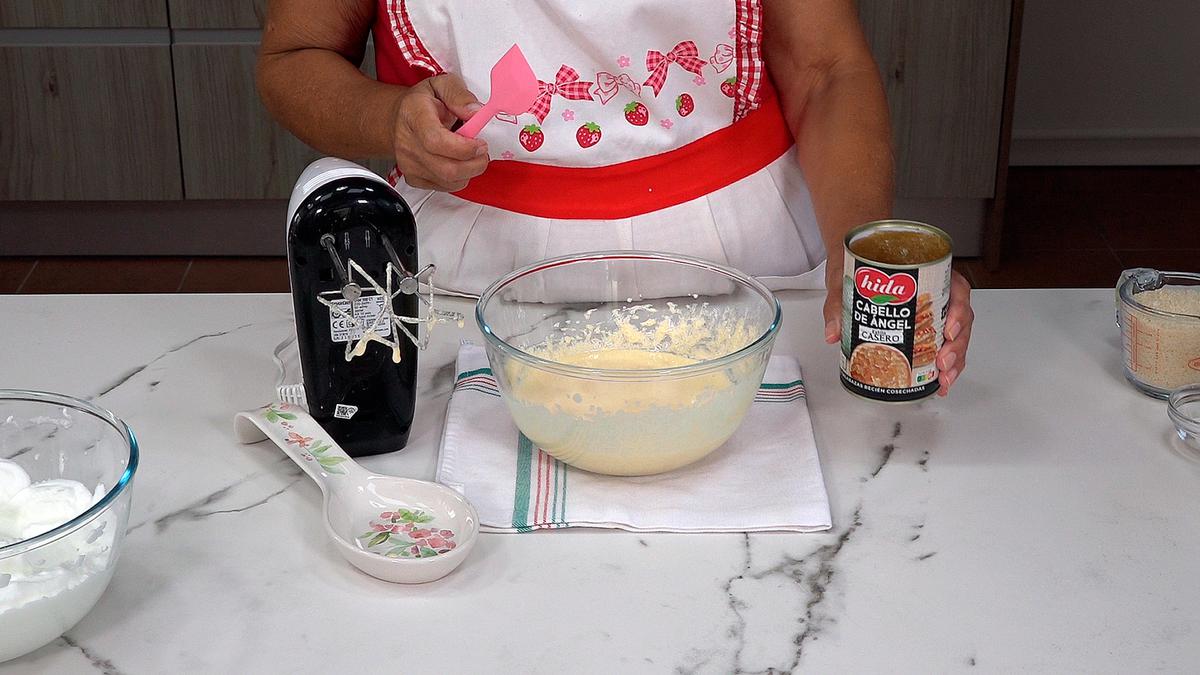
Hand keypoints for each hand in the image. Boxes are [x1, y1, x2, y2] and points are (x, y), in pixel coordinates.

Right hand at [392, 74, 488, 190]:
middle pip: (445, 168)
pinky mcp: (413, 178)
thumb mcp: (442, 85)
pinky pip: (444, 186)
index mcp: (413, 115)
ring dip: (469, 172)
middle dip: (474, 164)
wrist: (401, 119)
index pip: (436, 141)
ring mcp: (409, 163)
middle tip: (483, 152)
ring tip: (472, 155)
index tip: (480, 143)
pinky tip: (459, 163)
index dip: (464, 148)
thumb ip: (460, 96)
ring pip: (448, 181)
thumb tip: (476, 113)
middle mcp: (407, 143)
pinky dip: (459, 178)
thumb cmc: (423, 103)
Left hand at [824, 269, 974, 396]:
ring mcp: (933, 310)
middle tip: (942, 363)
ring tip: (944, 378)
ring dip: (955, 359)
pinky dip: (945, 365)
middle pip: (960, 318)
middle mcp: (936, 290)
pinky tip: (940, 382)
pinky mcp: (925, 327)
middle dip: (957, 344)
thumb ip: (838, 303)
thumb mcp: (845, 278)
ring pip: (956, 334)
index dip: (958, 310)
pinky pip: (944, 344)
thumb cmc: (857, 263)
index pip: (955, 288)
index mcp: (927, 271)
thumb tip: (833, 333)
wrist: (850, 260)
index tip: (948, 330)